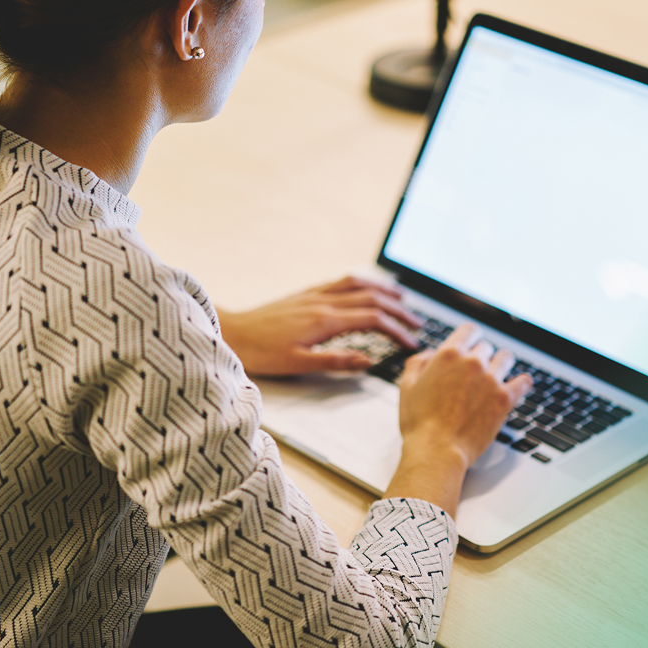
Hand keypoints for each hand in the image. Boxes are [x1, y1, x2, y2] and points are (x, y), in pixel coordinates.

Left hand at [216, 276, 422, 375]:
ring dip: (383, 290)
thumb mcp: (298, 364)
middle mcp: (322, 302)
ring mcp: (313, 295)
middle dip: (398, 309)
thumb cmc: (260, 352)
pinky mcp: (304, 294)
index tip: (411, 343)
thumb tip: (367, 362)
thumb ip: (335, 361)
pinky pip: (340, 282)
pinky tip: (364, 288)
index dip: (396, 330)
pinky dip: (361, 283)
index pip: (372, 320)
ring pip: (357, 285)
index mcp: (324, 320)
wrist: (231, 332)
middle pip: (371, 298)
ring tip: (401, 299)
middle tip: (416, 323)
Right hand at [384, 324, 533, 516]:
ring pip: (505, 359)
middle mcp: (472, 362)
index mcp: (448, 355)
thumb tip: (428, 354)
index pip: (469, 330)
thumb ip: (417, 363)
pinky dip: (522, 381)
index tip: (472, 341)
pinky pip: (523, 382)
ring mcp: (491, 380)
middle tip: (477, 370)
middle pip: (486, 347)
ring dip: (501, 364)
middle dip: (481, 356)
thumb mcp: (406, 387)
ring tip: (497, 374)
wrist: (437, 450)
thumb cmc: (419, 423)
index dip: (470, 336)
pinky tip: (520, 383)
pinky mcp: (505, 399)